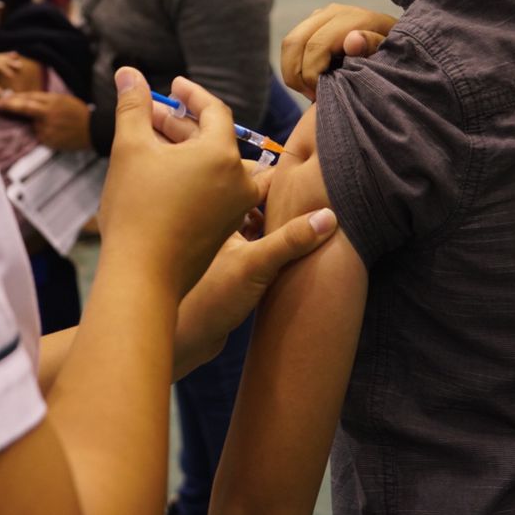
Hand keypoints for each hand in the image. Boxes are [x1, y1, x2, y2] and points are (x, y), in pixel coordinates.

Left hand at [0, 90, 92, 150]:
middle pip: (25, 109)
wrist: (93, 130)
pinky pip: (39, 136)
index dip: (13, 99)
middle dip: (10, 107)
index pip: (28, 99)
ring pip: (32, 125)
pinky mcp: (49, 141)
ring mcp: (48, 130)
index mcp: (52, 103)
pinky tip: (54, 131)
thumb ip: (43, 100)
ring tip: (53, 123)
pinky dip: (41, 133)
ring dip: (34, 124)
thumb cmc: (77, 112)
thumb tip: (23, 99)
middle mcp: (48, 116)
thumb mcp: (61, 99)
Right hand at [101, 68, 261, 299]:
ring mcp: (235, 208)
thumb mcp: (130, 148)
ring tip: (154, 145)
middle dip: (180, 123)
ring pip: (216, 166)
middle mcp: (238, 180)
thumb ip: (132, 105)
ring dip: (188, 151)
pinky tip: (164, 177)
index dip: (190, 94)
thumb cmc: (137, 210)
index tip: (171, 87)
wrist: (143, 276)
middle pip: (214, 138)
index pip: (214, 110)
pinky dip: (196, 177)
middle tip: (149, 115)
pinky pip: (216, 191)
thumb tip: (128, 72)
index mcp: (221, 154)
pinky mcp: (225, 230)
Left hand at [174, 193, 336, 378]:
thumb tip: (329, 217)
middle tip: (316, 198)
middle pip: (256, 194)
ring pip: (254, 217)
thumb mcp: (255, 266)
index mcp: (217, 206)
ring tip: (306, 222)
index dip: (286, 175)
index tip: (316, 175)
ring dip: (275, 218)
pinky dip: (267, 237)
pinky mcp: (224, 260)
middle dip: (283, 195)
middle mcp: (215, 216)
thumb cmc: (208, 299)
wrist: (184, 339)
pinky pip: (252, 238)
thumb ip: (291, 241)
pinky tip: (286, 248)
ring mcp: (219, 238)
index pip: (257, 178)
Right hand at [280, 4, 393, 99]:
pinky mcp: (313, 23)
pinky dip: (293, 66)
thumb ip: (373, 45)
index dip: (311, 74)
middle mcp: (333, 11)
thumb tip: (351, 40)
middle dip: (296, 75)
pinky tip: (309, 80)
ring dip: (292, 72)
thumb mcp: (391, 53)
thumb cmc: (395, 54)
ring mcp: (320, 15)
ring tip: (309, 90)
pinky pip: (292, 44)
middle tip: (311, 95)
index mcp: (352, 18)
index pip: (316, 46)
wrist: (399, 43)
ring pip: (289, 43)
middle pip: (295, 42)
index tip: (320, 95)